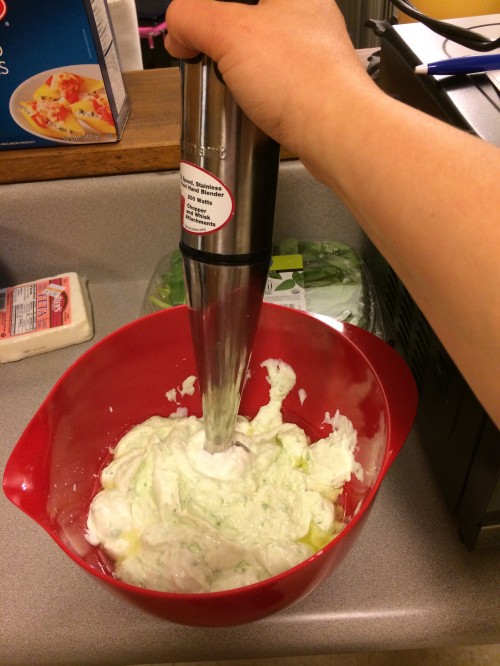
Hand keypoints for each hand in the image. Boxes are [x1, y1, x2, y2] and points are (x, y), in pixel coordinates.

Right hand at [164, 0, 369, 157]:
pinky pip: (276, 80)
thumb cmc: (302, 81)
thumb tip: (178, 28)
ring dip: (240, 66)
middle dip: (222, 36)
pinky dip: (258, 91)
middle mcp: (309, 17)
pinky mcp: (313, 88)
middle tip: (207, 54)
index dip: (208, 11)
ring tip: (229, 82)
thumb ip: (192, 18)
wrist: (335, 134)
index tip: (189, 31)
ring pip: (263, 49)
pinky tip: (252, 103)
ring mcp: (314, 54)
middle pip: (250, 16)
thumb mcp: (228, 32)